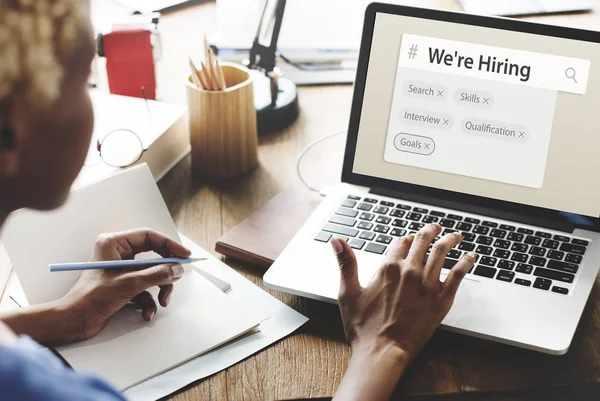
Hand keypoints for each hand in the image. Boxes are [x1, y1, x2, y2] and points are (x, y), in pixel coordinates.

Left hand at [60, 228, 190, 340]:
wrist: (74, 321)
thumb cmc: (91, 298)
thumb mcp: (129, 284)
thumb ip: (157, 274)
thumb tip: (177, 269)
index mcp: (114, 243)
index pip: (149, 236)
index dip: (169, 245)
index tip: (184, 255)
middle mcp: (118, 253)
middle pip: (153, 256)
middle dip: (165, 272)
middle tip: (176, 278)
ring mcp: (121, 270)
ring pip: (151, 274)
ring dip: (159, 289)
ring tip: (162, 302)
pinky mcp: (122, 285)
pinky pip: (144, 288)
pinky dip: (149, 301)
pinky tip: (147, 313)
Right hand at [331, 223, 474, 400]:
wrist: (382, 352)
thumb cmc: (363, 328)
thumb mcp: (348, 292)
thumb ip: (346, 263)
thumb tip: (337, 240)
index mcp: (388, 268)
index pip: (400, 242)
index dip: (405, 238)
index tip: (409, 238)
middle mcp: (409, 271)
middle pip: (423, 242)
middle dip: (430, 231)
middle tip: (435, 228)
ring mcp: (427, 285)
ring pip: (442, 253)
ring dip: (450, 240)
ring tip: (456, 236)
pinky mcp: (441, 299)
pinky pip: (458, 275)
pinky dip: (465, 263)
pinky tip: (470, 257)